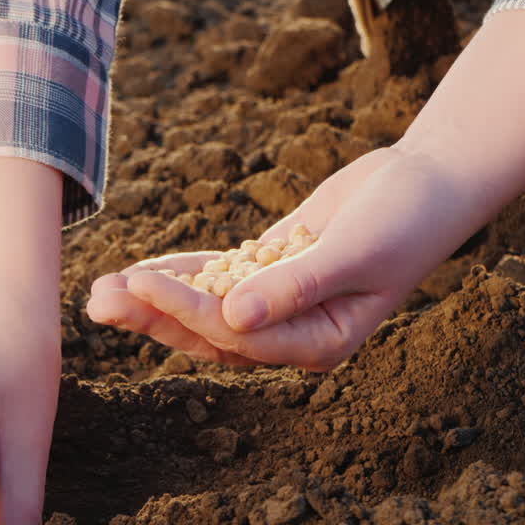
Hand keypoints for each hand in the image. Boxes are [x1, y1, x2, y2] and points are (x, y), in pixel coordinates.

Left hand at [89, 146, 467, 370]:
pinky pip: (217, 277)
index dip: (184, 310)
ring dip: (155, 298)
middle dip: (151, 316)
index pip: (236, 336)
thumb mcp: (356, 252)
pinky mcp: (270, 268)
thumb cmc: (406, 219)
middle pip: (208, 331)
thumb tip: (234, 320)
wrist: (429, 182)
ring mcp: (279, 301)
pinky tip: (141, 268)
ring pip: (205, 307)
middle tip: (95, 302)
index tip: (140, 282)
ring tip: (103, 288)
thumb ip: (297, 287)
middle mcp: (293, 332)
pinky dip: (181, 272)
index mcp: (319, 343)